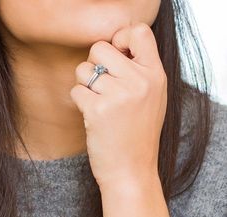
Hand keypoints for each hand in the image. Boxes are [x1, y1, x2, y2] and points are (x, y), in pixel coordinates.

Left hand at [70, 22, 166, 187]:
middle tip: (103, 85)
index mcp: (155, 75)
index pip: (138, 32)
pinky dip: (80, 101)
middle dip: (95, 64)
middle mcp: (139, 81)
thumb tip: (114, 48)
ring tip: (99, 102)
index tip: (116, 55)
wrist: (132, 170)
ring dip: (85, 84)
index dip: (121, 38)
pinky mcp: (98, 110)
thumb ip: (138, 70)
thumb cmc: (139, 134)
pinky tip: (93, 115)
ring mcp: (119, 96)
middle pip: (100, 48)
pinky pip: (76, 90)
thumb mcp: (151, 98)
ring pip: (83, 70)